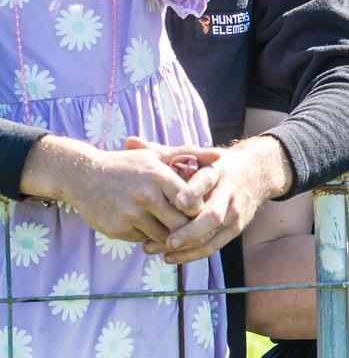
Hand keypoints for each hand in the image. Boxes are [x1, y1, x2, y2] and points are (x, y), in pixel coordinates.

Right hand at [26, 136, 193, 243]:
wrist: (82, 176)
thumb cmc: (125, 165)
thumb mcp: (155, 155)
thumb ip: (189, 155)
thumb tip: (220, 156)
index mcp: (158, 176)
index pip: (192, 203)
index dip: (197, 210)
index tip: (195, 209)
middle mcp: (145, 196)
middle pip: (180, 223)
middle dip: (185, 226)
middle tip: (187, 224)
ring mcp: (129, 214)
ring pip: (163, 236)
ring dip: (167, 234)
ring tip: (166, 224)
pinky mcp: (116, 229)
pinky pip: (143, 240)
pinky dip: (147, 236)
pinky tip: (144, 225)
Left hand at [145, 137, 288, 263]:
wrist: (256, 172)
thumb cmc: (215, 165)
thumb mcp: (196, 155)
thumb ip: (163, 153)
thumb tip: (129, 141)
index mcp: (216, 171)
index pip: (207, 180)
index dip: (194, 192)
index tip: (178, 202)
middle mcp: (228, 192)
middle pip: (213, 214)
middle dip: (190, 230)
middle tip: (167, 240)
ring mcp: (234, 212)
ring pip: (213, 233)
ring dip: (188, 246)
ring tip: (160, 251)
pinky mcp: (236, 227)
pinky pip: (215, 245)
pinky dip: (193, 254)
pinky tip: (171, 257)